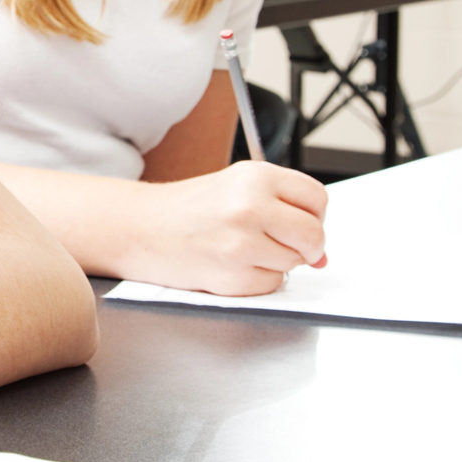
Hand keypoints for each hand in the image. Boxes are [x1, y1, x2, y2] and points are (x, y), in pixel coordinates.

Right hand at [126, 160, 326, 295]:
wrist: (140, 228)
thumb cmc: (186, 209)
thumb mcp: (236, 188)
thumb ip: (282, 210)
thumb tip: (322, 255)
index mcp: (255, 176)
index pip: (317, 199)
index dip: (313, 215)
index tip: (298, 222)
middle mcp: (250, 206)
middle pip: (314, 235)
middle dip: (305, 246)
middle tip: (279, 244)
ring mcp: (241, 242)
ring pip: (294, 263)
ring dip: (276, 263)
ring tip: (242, 249)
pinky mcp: (233, 275)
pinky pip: (271, 284)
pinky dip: (256, 280)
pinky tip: (230, 265)